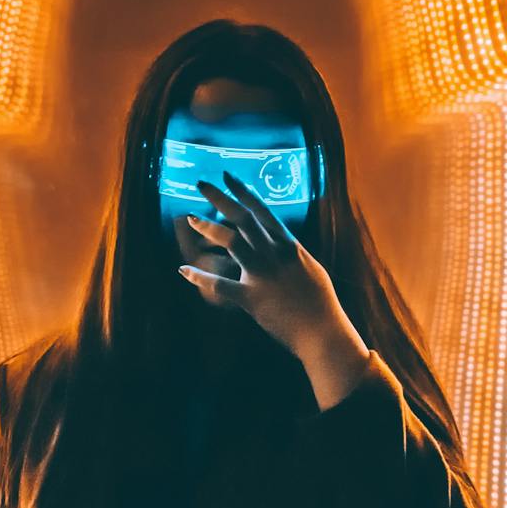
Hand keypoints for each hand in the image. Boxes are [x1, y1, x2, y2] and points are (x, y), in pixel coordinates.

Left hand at [177, 170, 348, 357]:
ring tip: (191, 218)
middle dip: (220, 198)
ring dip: (208, 227)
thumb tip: (281, 243)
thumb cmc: (319, 303)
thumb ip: (291, 253)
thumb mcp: (309, 267)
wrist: (323, 331)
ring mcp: (262, 274)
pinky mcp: (251, 298)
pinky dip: (200, 277)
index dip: (243, 191)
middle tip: (201, 184)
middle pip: (242, 218)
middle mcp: (274, 254)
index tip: (227, 176)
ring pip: (231, 242)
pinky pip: (220, 284)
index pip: (262, 210)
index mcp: (289, 245)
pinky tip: (183, 269)